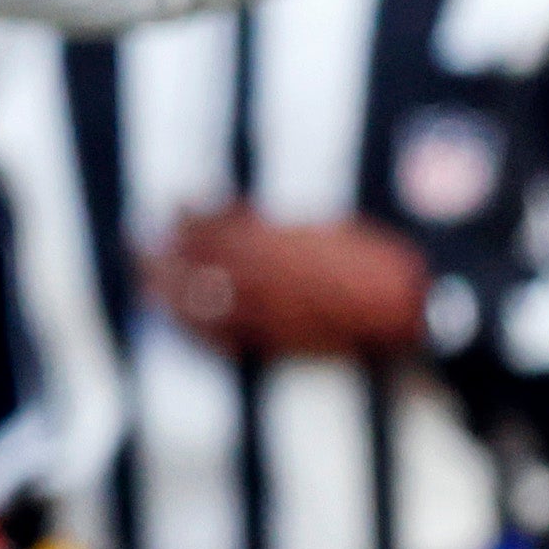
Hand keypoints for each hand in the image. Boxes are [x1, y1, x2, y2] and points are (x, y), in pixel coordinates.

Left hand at [147, 202, 427, 358]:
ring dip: (170, 294)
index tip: (172, 208)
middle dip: (163, 255)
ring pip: (200, 303)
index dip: (187, 217)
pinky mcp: (276, 341)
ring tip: (150, 287)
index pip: (212, 226)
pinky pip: (223, 338)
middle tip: (140, 249)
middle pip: (195, 264)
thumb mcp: (328, 225)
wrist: (408, 308)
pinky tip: (186, 326)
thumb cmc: (376, 260)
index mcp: (273, 241)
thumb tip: (242, 217)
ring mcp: (265, 312)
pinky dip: (199, 330)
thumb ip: (279, 224)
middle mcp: (260, 277)